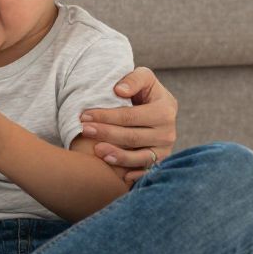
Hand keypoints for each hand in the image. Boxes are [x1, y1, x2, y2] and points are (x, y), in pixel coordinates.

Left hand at [83, 66, 177, 181]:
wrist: (152, 108)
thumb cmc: (143, 91)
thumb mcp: (143, 76)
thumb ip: (134, 79)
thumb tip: (119, 91)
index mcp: (166, 109)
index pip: (130, 116)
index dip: (106, 116)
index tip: (84, 116)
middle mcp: (168, 132)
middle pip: (133, 137)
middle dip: (106, 134)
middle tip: (85, 131)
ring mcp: (165, 149)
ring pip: (140, 157)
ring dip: (118, 156)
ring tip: (98, 151)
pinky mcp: (160, 162)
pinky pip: (147, 172)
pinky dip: (135, 175)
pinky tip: (120, 177)